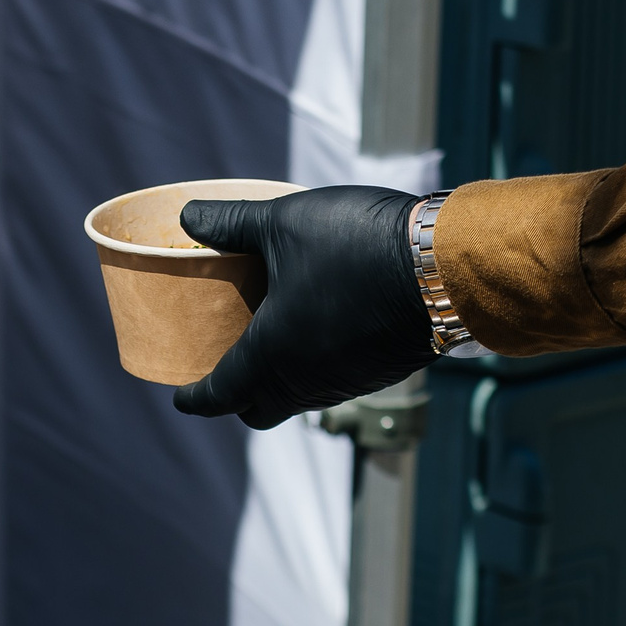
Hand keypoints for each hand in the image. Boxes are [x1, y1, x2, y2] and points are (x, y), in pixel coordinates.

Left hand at [174, 185, 433, 427]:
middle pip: (259, 410)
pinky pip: (334, 385)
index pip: (219, 396)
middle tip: (225, 366)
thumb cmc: (355, 243)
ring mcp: (347, 383)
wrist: (445, 265)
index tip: (181, 396)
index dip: (194, 397)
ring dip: (278, 383)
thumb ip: (230, 223)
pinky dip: (315, 371)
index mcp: (271, 356)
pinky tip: (320, 333)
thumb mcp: (283, 221)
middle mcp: (305, 383)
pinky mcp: (380, 373)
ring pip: (299, 400)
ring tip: (270, 344)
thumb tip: (187, 215)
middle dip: (237, 397)